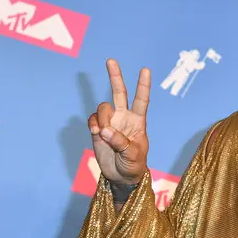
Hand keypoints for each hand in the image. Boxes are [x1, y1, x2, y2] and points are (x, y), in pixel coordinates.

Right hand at [88, 59, 150, 185]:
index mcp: (138, 121)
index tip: (145, 69)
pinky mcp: (97, 129)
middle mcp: (124, 117)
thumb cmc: (134, 164)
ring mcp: (110, 122)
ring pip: (102, 108)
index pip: (141, 99)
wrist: (121, 177)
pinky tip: (96, 133)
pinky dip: (92, 124)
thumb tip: (104, 130)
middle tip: (111, 60)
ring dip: (102, 119)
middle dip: (115, 76)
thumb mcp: (132, 154)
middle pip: (119, 92)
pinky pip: (92, 119)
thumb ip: (120, 142)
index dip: (143, 85)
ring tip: (103, 134)